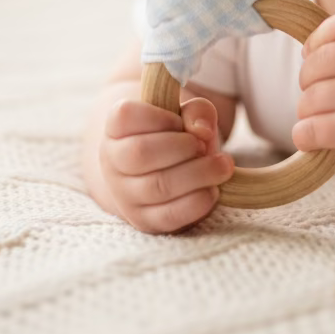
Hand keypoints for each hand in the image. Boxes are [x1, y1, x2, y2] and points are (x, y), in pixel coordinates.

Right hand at [99, 96, 234, 232]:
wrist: (157, 175)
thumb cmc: (172, 137)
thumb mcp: (184, 115)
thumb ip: (197, 111)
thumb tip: (202, 130)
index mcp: (116, 129)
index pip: (126, 117)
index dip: (159, 117)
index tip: (179, 121)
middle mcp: (113, 163)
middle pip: (140, 152)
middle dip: (182, 146)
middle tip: (202, 145)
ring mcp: (125, 196)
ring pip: (158, 186)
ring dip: (198, 174)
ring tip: (222, 165)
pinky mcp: (145, 221)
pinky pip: (170, 216)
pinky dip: (198, 202)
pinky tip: (213, 189)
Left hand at [292, 9, 334, 177]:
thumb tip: (310, 48)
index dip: (320, 39)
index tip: (314, 56)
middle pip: (319, 61)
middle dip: (309, 80)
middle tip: (317, 96)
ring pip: (311, 97)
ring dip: (307, 112)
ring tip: (320, 120)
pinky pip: (313, 127)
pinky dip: (304, 135)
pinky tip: (310, 138)